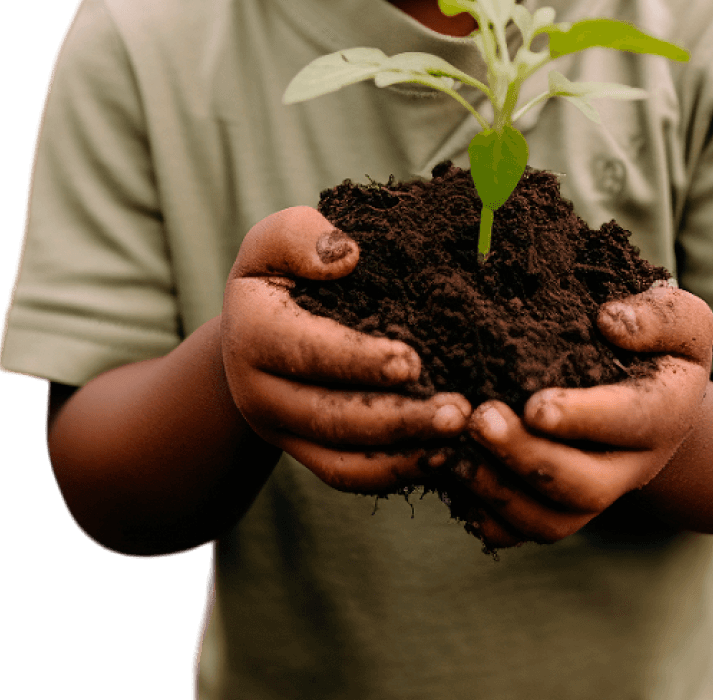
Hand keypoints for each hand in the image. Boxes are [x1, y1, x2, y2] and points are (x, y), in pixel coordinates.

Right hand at [222, 206, 470, 495]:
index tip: (412, 361)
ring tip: (460, 437)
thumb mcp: (278, 238)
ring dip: (405, 456)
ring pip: (343, 462)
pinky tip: (445, 457)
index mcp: (252, 334)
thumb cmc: (284, 268)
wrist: (258, 323)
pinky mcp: (307, 454)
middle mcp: (258, 394)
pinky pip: (351, 477)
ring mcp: (283, 432)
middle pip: (330, 419)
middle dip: (397, 420)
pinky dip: (398, 473)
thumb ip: (300, 235)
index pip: (307, 352)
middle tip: (458, 412)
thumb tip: (345, 256)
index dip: (358, 360)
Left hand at [456, 283, 712, 548]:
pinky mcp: (558, 505)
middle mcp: (632, 465)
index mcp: (664, 414)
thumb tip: (610, 321)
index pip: (631, 423)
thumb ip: (660, 316)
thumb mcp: (681, 318)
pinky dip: (483, 513)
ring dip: (497, 492)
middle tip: (479, 421)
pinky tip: (449, 474)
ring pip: (549, 521)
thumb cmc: (659, 341)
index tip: (535, 406)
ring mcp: (594, 491)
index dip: (583, 419)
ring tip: (451, 451)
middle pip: (584, 488)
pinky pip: (521, 530)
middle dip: (528, 459)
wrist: (653, 389)